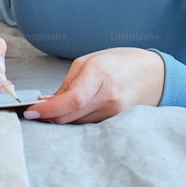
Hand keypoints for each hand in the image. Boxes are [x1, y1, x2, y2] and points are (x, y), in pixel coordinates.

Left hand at [23, 47, 164, 123]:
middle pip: (70, 116)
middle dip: (50, 115)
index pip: (71, 100)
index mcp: (100, 74)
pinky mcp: (117, 122)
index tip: (31, 112)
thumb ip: (68, 83)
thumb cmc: (120, 62)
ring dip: (62, 117)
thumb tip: (47, 102)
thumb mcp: (89, 62)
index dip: (48, 109)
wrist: (154, 75)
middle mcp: (109, 97)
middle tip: (37, 109)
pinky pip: (88, 124)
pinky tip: (74, 110)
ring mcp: (115, 112)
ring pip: (77, 123)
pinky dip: (76, 119)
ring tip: (58, 105)